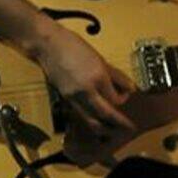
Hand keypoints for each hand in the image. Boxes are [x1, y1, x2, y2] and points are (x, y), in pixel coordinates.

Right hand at [31, 26, 137, 140]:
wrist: (48, 45)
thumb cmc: (73, 45)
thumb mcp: (99, 58)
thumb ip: (115, 75)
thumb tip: (130, 87)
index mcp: (98, 77)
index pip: (115, 98)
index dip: (123, 99)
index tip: (125, 94)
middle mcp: (87, 90)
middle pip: (106, 114)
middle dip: (119, 123)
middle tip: (129, 128)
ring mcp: (74, 96)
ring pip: (91, 120)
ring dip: (104, 129)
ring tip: (113, 132)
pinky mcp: (66, 98)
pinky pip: (81, 114)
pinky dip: (90, 121)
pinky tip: (96, 121)